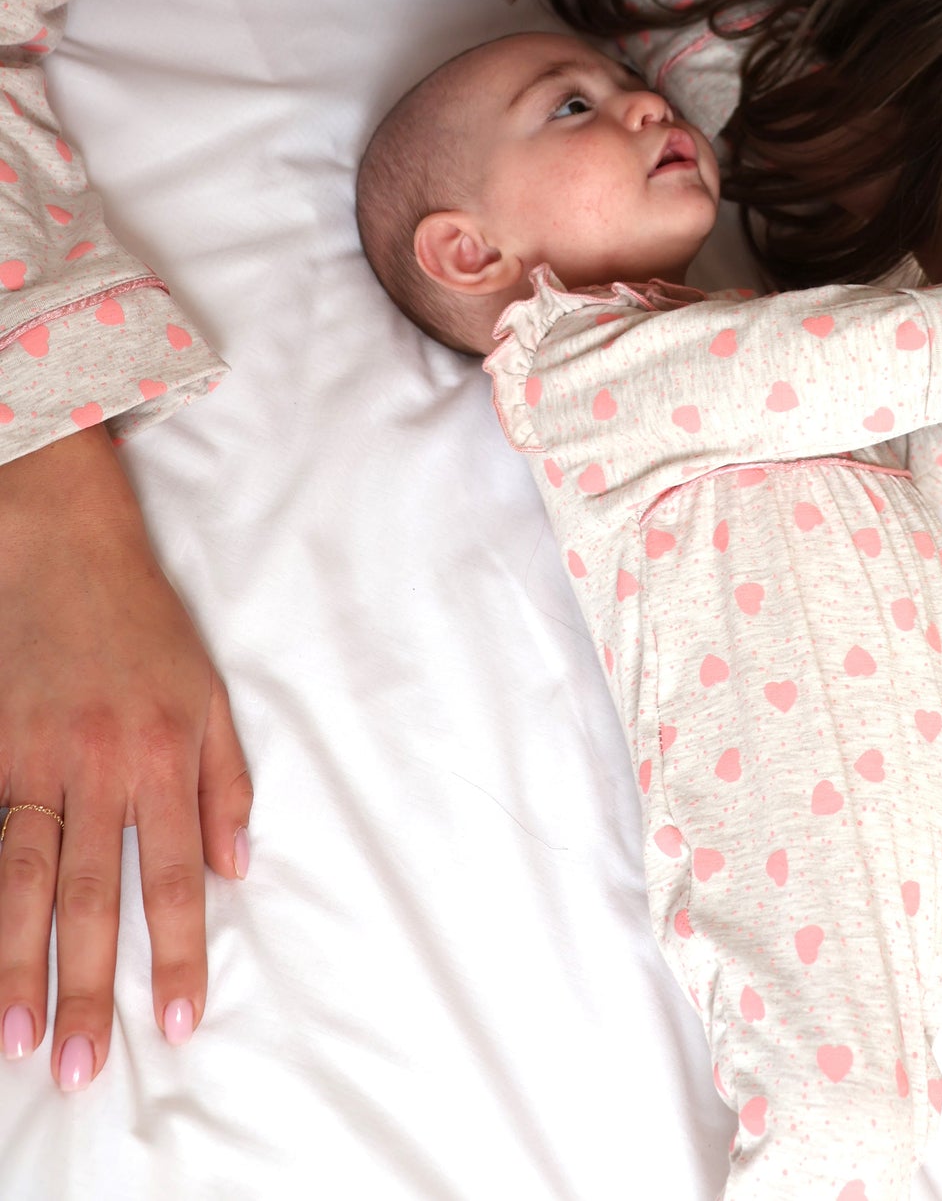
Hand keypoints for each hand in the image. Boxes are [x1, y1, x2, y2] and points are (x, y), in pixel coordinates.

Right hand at [0, 427, 251, 1087]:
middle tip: (79, 1066)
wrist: (65, 554)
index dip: (179, 953)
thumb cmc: (148, 630)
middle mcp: (101, 772)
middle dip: (88, 987)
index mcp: (166, 761)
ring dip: (17, 965)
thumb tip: (239, 868)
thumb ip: (227, 785)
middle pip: (95, 898)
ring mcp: (35, 765)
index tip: (178, 1020)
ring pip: (26, 882)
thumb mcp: (211, 698)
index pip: (178, 878)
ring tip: (15, 1039)